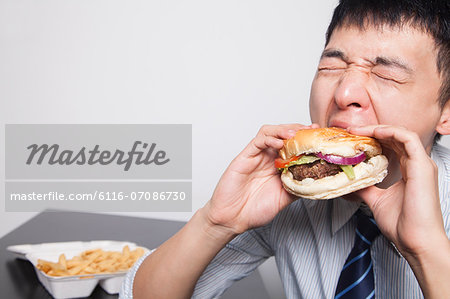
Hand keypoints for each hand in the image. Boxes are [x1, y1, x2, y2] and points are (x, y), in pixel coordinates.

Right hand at [205, 123, 318, 234]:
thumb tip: (317, 181)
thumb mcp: (284, 199)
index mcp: (277, 166)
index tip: (319, 136)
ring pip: (270, 132)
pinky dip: (269, 138)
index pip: (293, 145)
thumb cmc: (254, 211)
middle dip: (298, 129)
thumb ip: (297, 188)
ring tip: (296, 134)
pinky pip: (257, 141)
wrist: (232, 219)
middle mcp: (267, 158)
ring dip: (284, 129)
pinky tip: (279, 143)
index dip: (306, 139)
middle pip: (283, 134)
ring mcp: (256, 156)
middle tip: (311, 130)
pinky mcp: (245, 157)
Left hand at [348, 125, 449, 297]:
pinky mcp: (422, 166)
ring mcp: (421, 164)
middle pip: (394, 138)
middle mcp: (416, 165)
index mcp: (408, 171)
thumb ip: (367, 188)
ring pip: (401, 134)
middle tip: (350, 131)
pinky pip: (407, 138)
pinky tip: (374, 133)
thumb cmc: (403, 226)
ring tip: (357, 130)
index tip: (351, 139)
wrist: (416, 241)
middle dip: (371, 131)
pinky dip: (390, 132)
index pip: (391, 146)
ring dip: (378, 129)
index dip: (372, 139)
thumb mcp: (377, 201)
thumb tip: (351, 182)